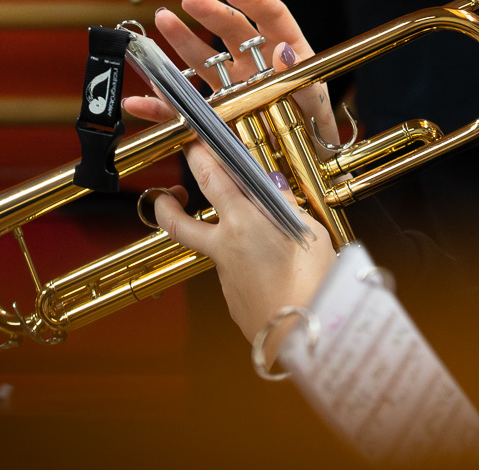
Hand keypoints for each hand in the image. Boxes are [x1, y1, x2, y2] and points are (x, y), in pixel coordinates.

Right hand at [123, 0, 339, 145]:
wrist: (307, 177)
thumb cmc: (319, 139)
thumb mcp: (317, 109)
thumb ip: (302, 81)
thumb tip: (283, 50)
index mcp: (288, 55)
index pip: (272, 17)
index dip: (254, 1)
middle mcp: (257, 66)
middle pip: (232, 30)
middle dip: (210, 12)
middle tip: (189, 1)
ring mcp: (234, 87)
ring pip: (205, 58)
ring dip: (181, 40)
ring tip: (163, 21)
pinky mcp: (216, 114)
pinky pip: (186, 107)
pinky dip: (162, 105)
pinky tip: (141, 100)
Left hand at [153, 141, 337, 345]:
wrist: (304, 335)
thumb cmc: (313, 283)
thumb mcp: (310, 232)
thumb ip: (287, 207)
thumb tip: (273, 186)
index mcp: (244, 223)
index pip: (211, 177)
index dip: (199, 155)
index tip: (194, 142)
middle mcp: (225, 247)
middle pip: (177, 222)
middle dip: (164, 205)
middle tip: (168, 194)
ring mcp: (225, 275)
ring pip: (214, 248)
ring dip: (228, 238)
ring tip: (264, 241)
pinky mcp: (233, 298)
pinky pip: (235, 273)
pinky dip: (249, 266)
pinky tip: (274, 272)